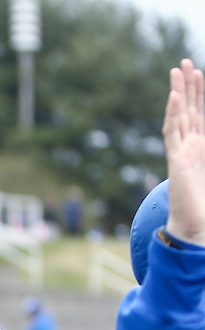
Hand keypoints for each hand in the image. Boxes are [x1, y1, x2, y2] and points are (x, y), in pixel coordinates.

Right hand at [164, 59, 204, 245]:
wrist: (196, 224)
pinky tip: (173, 97)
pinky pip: (172, 131)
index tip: (198, 72)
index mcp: (201, 146)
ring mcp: (181, 151)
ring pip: (179, 115)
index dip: (200, 93)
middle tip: (183, 62)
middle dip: (187, 85)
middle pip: (188, 109)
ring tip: (177, 70)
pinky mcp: (176, 159)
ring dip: (178, 92)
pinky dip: (172, 113)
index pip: (200, 113)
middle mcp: (190, 145)